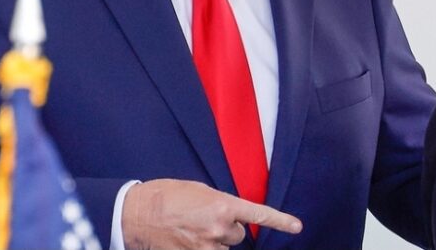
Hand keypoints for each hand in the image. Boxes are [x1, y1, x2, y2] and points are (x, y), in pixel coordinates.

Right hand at [122, 179, 302, 249]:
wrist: (138, 213)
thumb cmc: (166, 196)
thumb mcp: (199, 191)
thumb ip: (220, 203)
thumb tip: (230, 215)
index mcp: (223, 205)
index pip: (259, 214)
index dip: (280, 221)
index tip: (297, 227)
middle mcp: (219, 228)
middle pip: (238, 235)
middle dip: (227, 229)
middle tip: (204, 220)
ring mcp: (206, 247)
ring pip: (224, 248)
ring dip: (215, 243)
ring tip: (192, 231)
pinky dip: (204, 249)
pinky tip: (190, 240)